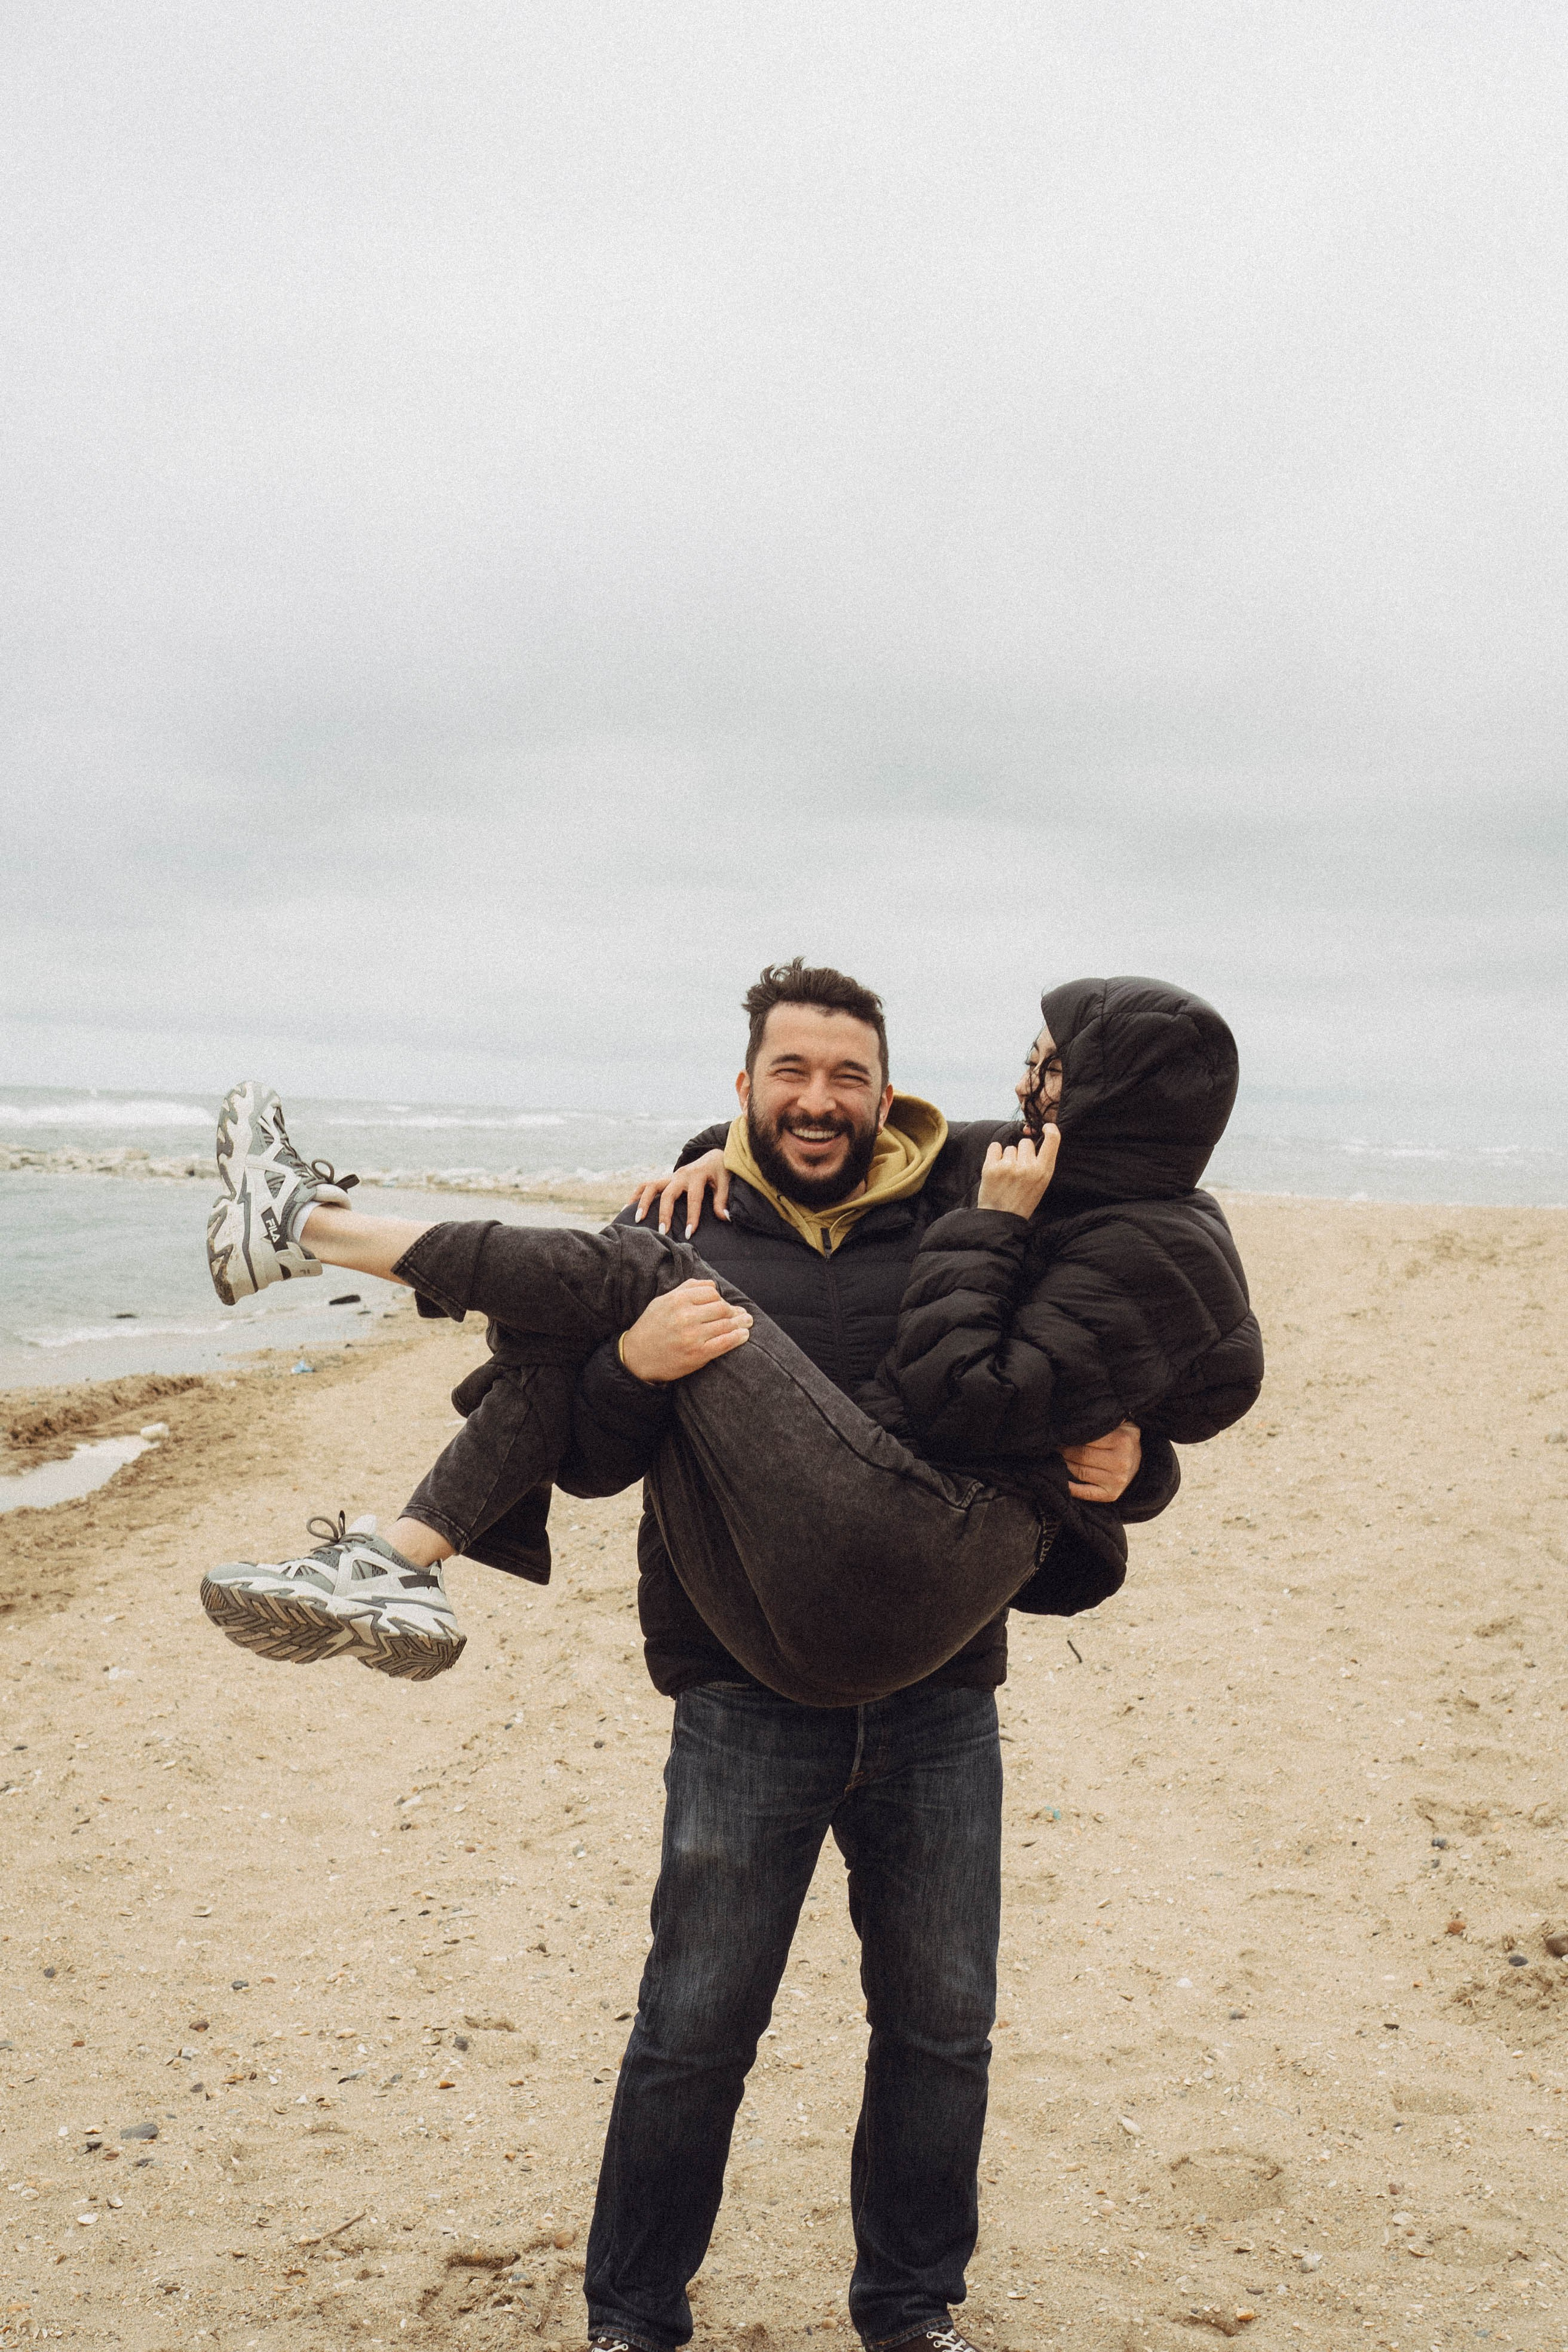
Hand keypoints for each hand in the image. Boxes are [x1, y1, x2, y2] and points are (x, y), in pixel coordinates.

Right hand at [619, 1279, 752, 1382]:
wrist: (637, 1357)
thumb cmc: (652, 1326)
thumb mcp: (663, 1301)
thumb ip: (687, 1289)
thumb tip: (712, 1285)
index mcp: (677, 1300)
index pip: (711, 1292)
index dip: (720, 1298)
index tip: (723, 1304)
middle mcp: (686, 1316)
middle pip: (721, 1307)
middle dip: (732, 1311)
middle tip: (740, 1314)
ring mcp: (693, 1336)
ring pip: (726, 1324)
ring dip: (740, 1323)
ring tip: (747, 1322)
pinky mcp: (698, 1354)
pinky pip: (725, 1343)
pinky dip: (738, 1338)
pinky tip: (744, 1335)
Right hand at [628, 1148, 731, 1235]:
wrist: (712, 1157)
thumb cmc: (720, 1172)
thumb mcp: (726, 1183)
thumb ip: (723, 1200)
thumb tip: (725, 1218)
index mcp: (697, 1176)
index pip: (693, 1198)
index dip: (692, 1217)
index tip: (689, 1234)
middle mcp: (681, 1175)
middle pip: (668, 1193)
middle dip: (664, 1213)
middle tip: (663, 1232)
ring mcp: (670, 1176)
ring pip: (651, 1186)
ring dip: (643, 1203)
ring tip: (638, 1220)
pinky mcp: (664, 1179)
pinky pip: (645, 1185)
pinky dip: (636, 1196)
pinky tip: (628, 1209)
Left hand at [976, 1129, 1059, 1218]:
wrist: (1000, 1219)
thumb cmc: (1022, 1201)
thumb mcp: (1040, 1184)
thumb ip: (1040, 1163)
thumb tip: (1031, 1137)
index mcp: (1044, 1171)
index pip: (1053, 1140)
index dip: (1050, 1129)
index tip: (1045, 1127)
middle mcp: (1028, 1167)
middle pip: (1025, 1143)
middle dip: (1022, 1152)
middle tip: (1018, 1170)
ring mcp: (1009, 1166)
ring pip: (1010, 1147)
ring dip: (1007, 1157)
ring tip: (1006, 1175)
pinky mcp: (991, 1167)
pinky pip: (995, 1147)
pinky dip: (994, 1154)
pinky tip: (996, 1168)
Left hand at [1061, 1420, 1141, 1503]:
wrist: (1143, 1463)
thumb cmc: (1125, 1441)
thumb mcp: (1121, 1424)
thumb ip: (1104, 1420)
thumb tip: (1079, 1417)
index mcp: (1122, 1441)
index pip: (1087, 1439)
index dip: (1070, 1437)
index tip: (1061, 1435)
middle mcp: (1121, 1462)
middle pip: (1081, 1456)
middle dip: (1064, 1451)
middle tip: (1056, 1446)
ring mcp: (1116, 1480)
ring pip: (1080, 1472)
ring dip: (1064, 1465)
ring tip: (1057, 1458)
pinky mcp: (1111, 1495)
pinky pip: (1086, 1493)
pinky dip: (1071, 1488)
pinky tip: (1062, 1480)